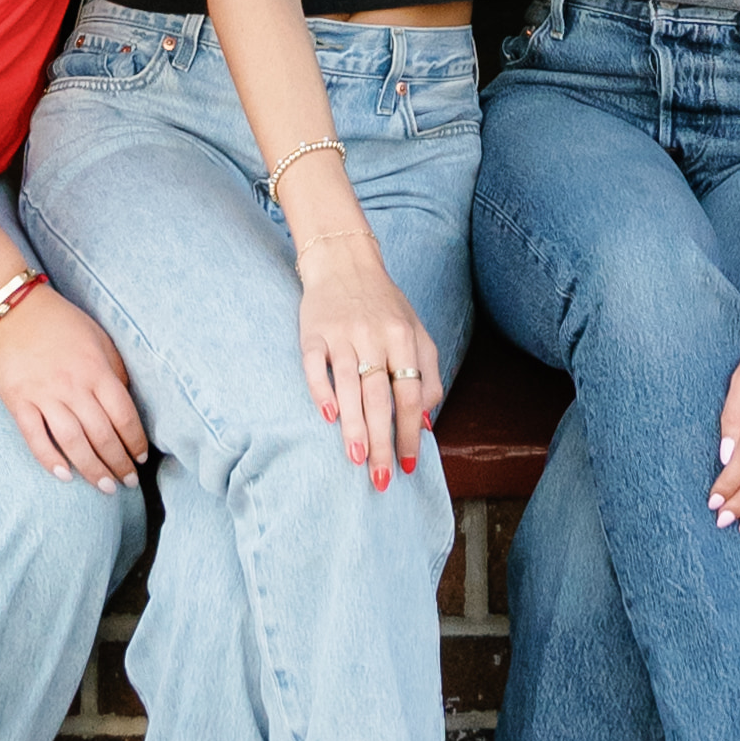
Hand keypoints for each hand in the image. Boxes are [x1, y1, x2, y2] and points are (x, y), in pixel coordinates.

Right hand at [0, 285, 148, 491]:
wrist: (11, 309)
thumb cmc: (60, 322)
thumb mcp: (98, 337)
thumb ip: (114, 369)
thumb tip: (126, 400)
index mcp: (97, 370)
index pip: (124, 415)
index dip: (135, 441)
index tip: (140, 458)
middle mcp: (74, 386)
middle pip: (102, 435)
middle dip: (118, 464)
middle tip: (127, 483)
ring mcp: (44, 396)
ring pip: (73, 443)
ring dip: (92, 469)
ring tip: (105, 488)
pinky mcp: (18, 402)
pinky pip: (36, 438)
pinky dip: (50, 460)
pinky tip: (65, 475)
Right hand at [295, 226, 441, 486]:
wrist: (344, 261)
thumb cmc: (384, 305)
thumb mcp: (415, 332)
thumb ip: (427, 374)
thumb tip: (425, 423)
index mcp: (404, 337)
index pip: (411, 394)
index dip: (409, 432)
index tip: (407, 464)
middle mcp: (375, 335)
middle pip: (381, 397)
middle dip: (383, 441)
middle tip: (381, 479)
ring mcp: (342, 333)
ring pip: (349, 386)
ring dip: (354, 426)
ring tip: (357, 459)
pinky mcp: (313, 331)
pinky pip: (315, 365)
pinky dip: (321, 390)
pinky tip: (326, 417)